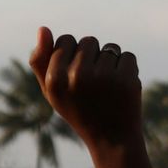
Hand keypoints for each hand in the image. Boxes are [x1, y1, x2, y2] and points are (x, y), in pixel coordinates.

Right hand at [28, 27, 142, 147]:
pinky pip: (127, 55)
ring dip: (111, 62)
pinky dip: (127, 68)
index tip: (77, 74)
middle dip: (92, 56)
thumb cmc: (79, 111)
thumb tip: (43, 28)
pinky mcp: (126, 79)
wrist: (112, 139)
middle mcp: (77, 76)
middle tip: (94, 83)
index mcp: (55, 79)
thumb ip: (41, 61)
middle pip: (88, 41)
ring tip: (108, 86)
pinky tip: (122, 86)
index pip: (65, 40)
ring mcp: (103, 77)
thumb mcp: (52, 91)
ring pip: (109, 47)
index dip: (73, 54)